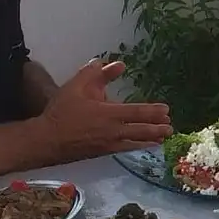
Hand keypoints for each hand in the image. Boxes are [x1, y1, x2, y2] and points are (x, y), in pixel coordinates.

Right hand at [38, 60, 172, 161]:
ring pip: (136, 142)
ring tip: (163, 138)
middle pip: (142, 130)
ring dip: (151, 140)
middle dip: (158, 128)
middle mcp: (113, 131)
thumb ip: (99, 73)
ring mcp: (109, 145)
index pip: (138, 113)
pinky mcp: (103, 153)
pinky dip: (137, 147)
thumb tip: (119, 64)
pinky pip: (126, 150)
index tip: (166, 110)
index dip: (154, 112)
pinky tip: (142, 147)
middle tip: (170, 127)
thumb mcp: (78, 85)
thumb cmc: (62, 110)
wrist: (47, 139)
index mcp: (109, 114)